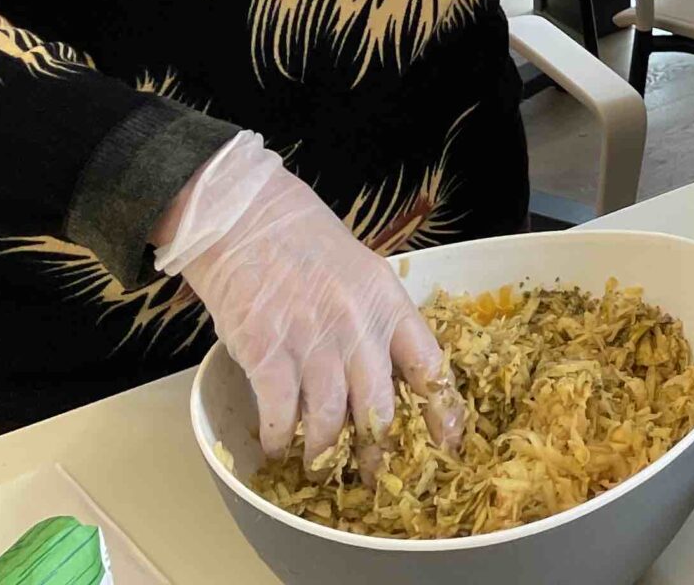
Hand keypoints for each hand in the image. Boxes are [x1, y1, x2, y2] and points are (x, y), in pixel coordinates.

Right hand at [163, 137, 463, 471]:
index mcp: (388, 303)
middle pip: (381, 407)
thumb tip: (384, 369)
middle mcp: (358, 326)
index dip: (441, 411)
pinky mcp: (267, 352)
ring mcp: (313, 341)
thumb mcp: (361, 271)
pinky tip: (277, 448)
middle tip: (378, 477)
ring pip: (332, 421)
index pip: (429, 365)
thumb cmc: (303, 240)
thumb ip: (376, 318)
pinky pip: (281, 414)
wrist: (246, 216)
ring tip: (321, 469)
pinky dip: (280, 439)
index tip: (447, 444)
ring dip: (326, 454)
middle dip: (380, 451)